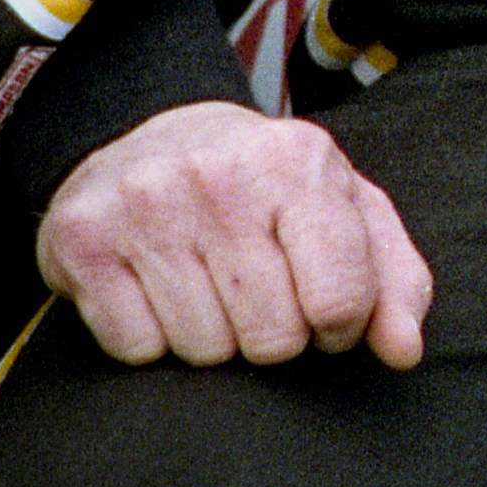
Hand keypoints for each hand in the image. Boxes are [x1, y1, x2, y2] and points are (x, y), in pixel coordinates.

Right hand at [36, 99, 432, 368]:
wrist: (159, 134)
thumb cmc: (268, 188)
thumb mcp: (347, 211)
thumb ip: (392, 280)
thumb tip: (403, 352)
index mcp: (298, 163)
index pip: (340, 301)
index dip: (338, 329)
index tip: (323, 310)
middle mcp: (220, 175)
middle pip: (271, 339)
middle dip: (274, 334)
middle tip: (257, 290)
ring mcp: (146, 203)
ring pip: (204, 350)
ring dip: (213, 338)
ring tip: (208, 283)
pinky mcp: (83, 238)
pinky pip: (137, 350)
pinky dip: (152, 338)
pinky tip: (157, 288)